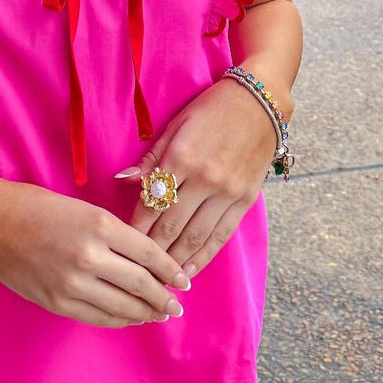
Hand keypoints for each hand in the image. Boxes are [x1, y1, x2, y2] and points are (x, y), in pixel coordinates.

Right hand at [0, 179, 190, 328]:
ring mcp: (73, 283)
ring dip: (146, 313)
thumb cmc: (37, 207)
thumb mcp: (84, 208)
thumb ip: (114, 234)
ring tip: (159, 315)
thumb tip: (145, 259)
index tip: (184, 281)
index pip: (149, 254)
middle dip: (164, 298)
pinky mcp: (57, 302)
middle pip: (141, 284)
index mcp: (100, 224)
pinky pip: (99, 317)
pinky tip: (130, 318)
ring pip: (123, 306)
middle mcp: (90, 256)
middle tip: (177, 304)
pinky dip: (119, 320)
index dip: (171, 271)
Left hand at [120, 78, 290, 276]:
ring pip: (196, 236)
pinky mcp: (246, 199)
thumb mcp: (176, 125)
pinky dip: (205, 255)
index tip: (123, 245)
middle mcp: (205, 178)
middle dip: (152, 252)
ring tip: (160, 280)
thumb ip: (151, 158)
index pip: (152, 203)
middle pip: (172, 225)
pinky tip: (190, 270)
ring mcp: (228, 191)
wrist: (259, 102)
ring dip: (176, 261)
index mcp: (182, 158)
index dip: (136, 228)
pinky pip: (222, 234)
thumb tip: (123, 180)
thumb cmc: (211, 109)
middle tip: (135, 272)